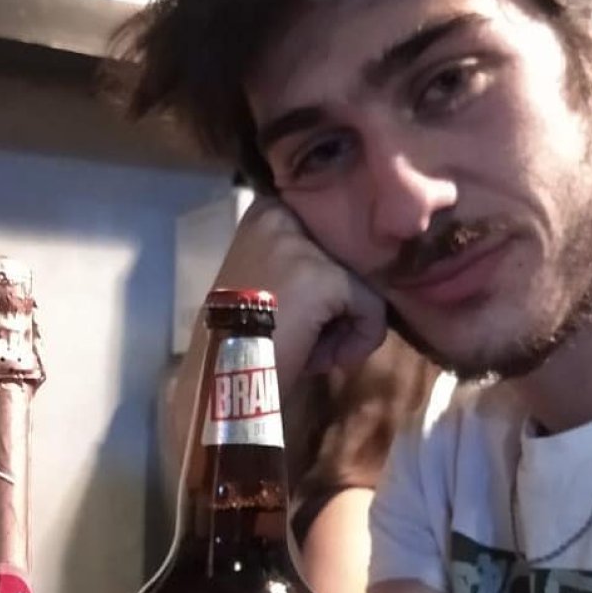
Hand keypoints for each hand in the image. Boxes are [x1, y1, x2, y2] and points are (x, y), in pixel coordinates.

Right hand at [214, 199, 387, 387]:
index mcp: (265, 213)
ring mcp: (305, 247)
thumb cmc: (239, 338)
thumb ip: (299, 267)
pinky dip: (360, 340)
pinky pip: (371, 306)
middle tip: (313, 340)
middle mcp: (282, 216)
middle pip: (345, 258)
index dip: (327, 284)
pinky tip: (327, 360)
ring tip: (315, 353)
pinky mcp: (326, 280)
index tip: (311, 316)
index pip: (326, 234)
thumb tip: (356, 278)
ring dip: (345, 326)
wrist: (220, 379)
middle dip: (338, 306)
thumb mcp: (263, 282)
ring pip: (361, 282)